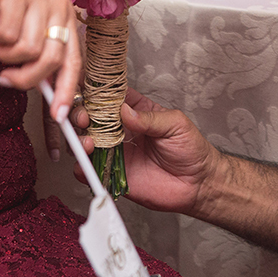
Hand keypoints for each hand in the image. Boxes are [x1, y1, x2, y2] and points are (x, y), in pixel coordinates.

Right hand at [0, 0, 79, 121]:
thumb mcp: (27, 23)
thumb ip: (37, 50)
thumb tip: (41, 88)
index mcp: (66, 15)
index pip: (74, 60)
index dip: (67, 91)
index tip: (58, 116)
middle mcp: (58, 4)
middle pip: (50, 60)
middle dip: (26, 78)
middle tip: (7, 77)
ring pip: (27, 50)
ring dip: (6, 53)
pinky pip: (7, 35)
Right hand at [76, 88, 219, 215]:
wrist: (198, 183)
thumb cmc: (191, 148)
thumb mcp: (175, 124)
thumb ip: (149, 118)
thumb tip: (124, 111)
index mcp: (134, 110)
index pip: (108, 96)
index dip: (95, 93)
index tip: (87, 93)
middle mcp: (120, 129)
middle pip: (90, 117)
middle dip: (81, 115)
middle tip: (85, 120)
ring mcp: (115, 151)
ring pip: (86, 142)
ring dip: (80, 140)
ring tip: (89, 143)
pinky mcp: (115, 174)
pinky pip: (92, 171)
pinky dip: (83, 168)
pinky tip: (86, 165)